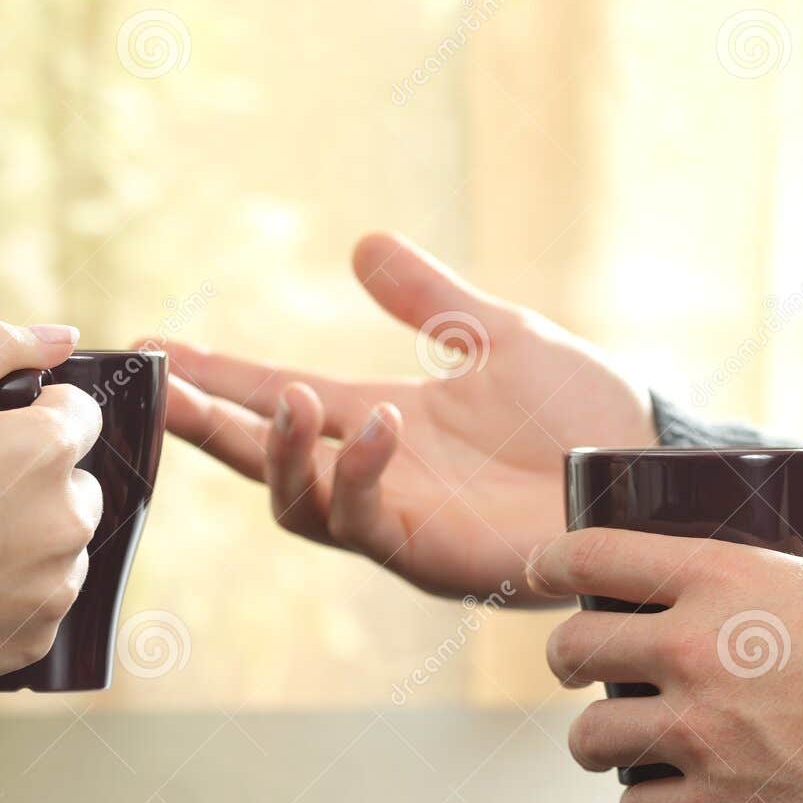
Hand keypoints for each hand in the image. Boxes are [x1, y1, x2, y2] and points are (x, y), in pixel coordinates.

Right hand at [0, 318, 102, 694]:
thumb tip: (61, 337)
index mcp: (44, 452)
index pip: (78, 414)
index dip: (25, 418)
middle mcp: (66, 522)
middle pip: (74, 482)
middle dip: (31, 480)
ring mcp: (53, 588)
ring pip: (60, 545)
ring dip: (24, 538)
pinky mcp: (34, 641)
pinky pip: (39, 602)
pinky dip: (7, 594)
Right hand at [157, 233, 654, 599]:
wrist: (648, 466)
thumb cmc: (583, 413)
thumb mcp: (498, 335)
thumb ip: (429, 300)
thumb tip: (362, 245)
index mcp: (382, 425)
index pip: (280, 398)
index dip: (218, 378)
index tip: (154, 350)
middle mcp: (376, 477)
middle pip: (263, 459)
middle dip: (207, 427)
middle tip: (160, 391)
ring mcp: (399, 522)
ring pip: (300, 505)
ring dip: (280, 454)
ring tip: (288, 398)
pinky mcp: (432, 557)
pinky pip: (370, 522)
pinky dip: (362, 474)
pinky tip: (381, 424)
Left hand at [532, 529, 802, 802]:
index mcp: (723, 579)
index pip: (595, 556)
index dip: (552, 563)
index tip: (540, 573)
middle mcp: (694, 650)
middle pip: (571, 651)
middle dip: (569, 663)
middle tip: (583, 672)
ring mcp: (699, 733)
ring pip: (589, 740)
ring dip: (602, 745)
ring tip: (625, 746)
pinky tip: (670, 801)